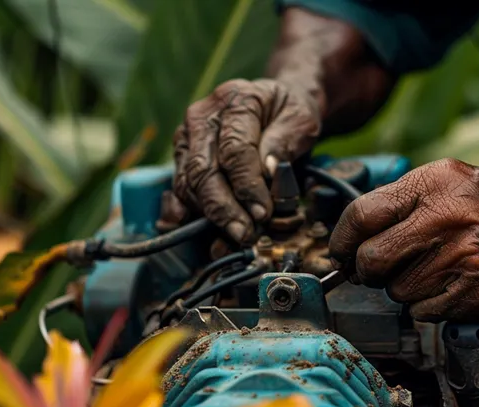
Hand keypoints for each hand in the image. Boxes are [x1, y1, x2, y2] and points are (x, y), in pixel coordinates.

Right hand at [160, 78, 321, 242]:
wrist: (276, 106)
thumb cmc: (289, 113)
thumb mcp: (301, 120)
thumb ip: (285, 142)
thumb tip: (267, 171)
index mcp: (236, 100)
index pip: (234, 149)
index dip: (247, 186)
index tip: (263, 212)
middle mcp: (204, 116)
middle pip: (204, 169)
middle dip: (223, 207)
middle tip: (244, 233)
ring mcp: (189, 136)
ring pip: (188, 181)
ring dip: (209, 213)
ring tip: (234, 234)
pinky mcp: (183, 155)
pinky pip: (177, 185)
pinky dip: (181, 208)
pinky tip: (189, 225)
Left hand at [329, 159, 478, 321]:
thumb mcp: (457, 178)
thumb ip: (407, 200)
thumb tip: (359, 232)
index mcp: (434, 184)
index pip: (362, 215)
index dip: (341, 239)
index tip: (340, 252)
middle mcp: (443, 221)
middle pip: (371, 261)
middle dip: (367, 271)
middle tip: (377, 269)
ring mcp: (459, 261)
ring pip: (396, 292)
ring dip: (403, 289)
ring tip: (431, 271)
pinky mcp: (473, 295)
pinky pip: (424, 312)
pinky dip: (428, 306)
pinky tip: (450, 286)